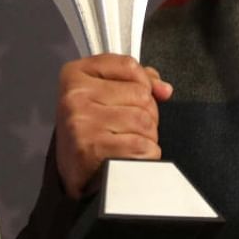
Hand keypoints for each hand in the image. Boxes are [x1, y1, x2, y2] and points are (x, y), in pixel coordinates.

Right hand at [54, 54, 173, 198]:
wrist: (74, 172)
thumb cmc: (90, 130)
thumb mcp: (102, 95)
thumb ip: (134, 81)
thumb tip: (164, 89)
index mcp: (75, 76)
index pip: (129, 66)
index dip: (144, 82)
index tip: (139, 95)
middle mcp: (75, 97)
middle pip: (141, 95)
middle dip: (147, 114)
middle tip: (128, 128)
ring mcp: (83, 122)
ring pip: (144, 121)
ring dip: (147, 136)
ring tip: (127, 143)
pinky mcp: (93, 149)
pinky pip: (142, 145)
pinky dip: (145, 155)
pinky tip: (129, 157)